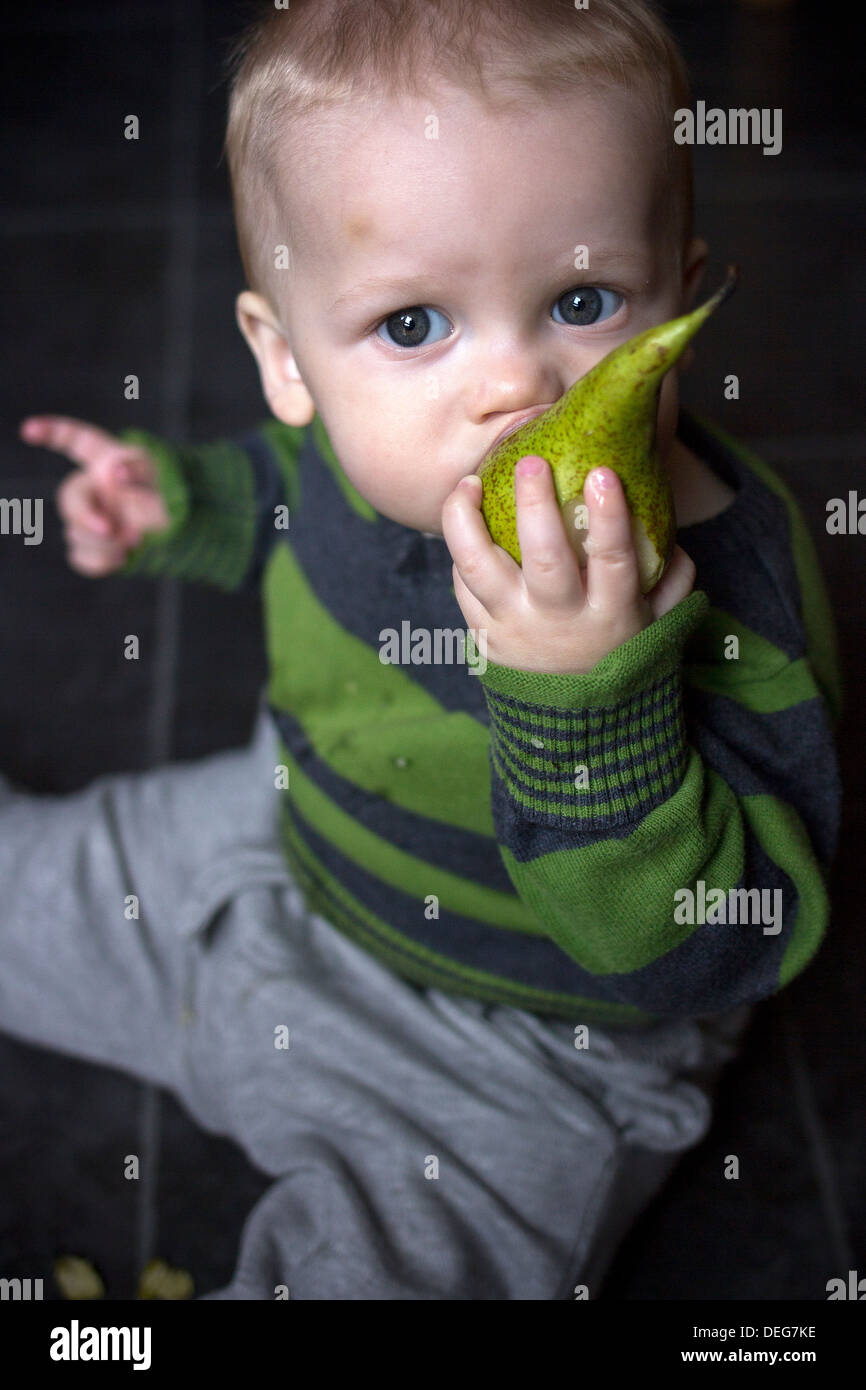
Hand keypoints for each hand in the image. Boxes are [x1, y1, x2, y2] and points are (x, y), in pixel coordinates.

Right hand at [19, 415, 169, 575]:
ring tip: (135, 541)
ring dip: (105, 542)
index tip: (30, 430)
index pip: (74, 440)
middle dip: (85, 517)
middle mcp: (91, 487)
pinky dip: (103, 561)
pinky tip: (124, 557)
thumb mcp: (162, 481)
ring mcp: (88, 518)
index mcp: (105, 460)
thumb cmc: (171, 496)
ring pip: (74, 534)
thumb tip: (117, 473)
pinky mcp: (90, 546)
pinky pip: (81, 558)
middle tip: (110, 530)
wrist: (179, 533)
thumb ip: (139, 475)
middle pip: (69, 499)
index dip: (51, 432)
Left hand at [441, 455, 695, 673]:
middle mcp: (559, 620)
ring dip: (468, 521)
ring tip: (469, 482)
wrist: (573, 721)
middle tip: (532, 462)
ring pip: (479, 569)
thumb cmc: (617, 650)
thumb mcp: (656, 622)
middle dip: (536, 505)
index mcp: (610, 613)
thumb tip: (674, 537)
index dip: (609, 517)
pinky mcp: (481, 634)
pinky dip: (458, 549)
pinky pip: (461, 585)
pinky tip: (465, 517)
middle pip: (544, 559)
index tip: (602, 473)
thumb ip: (672, 580)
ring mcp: (514, 627)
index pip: (613, 561)